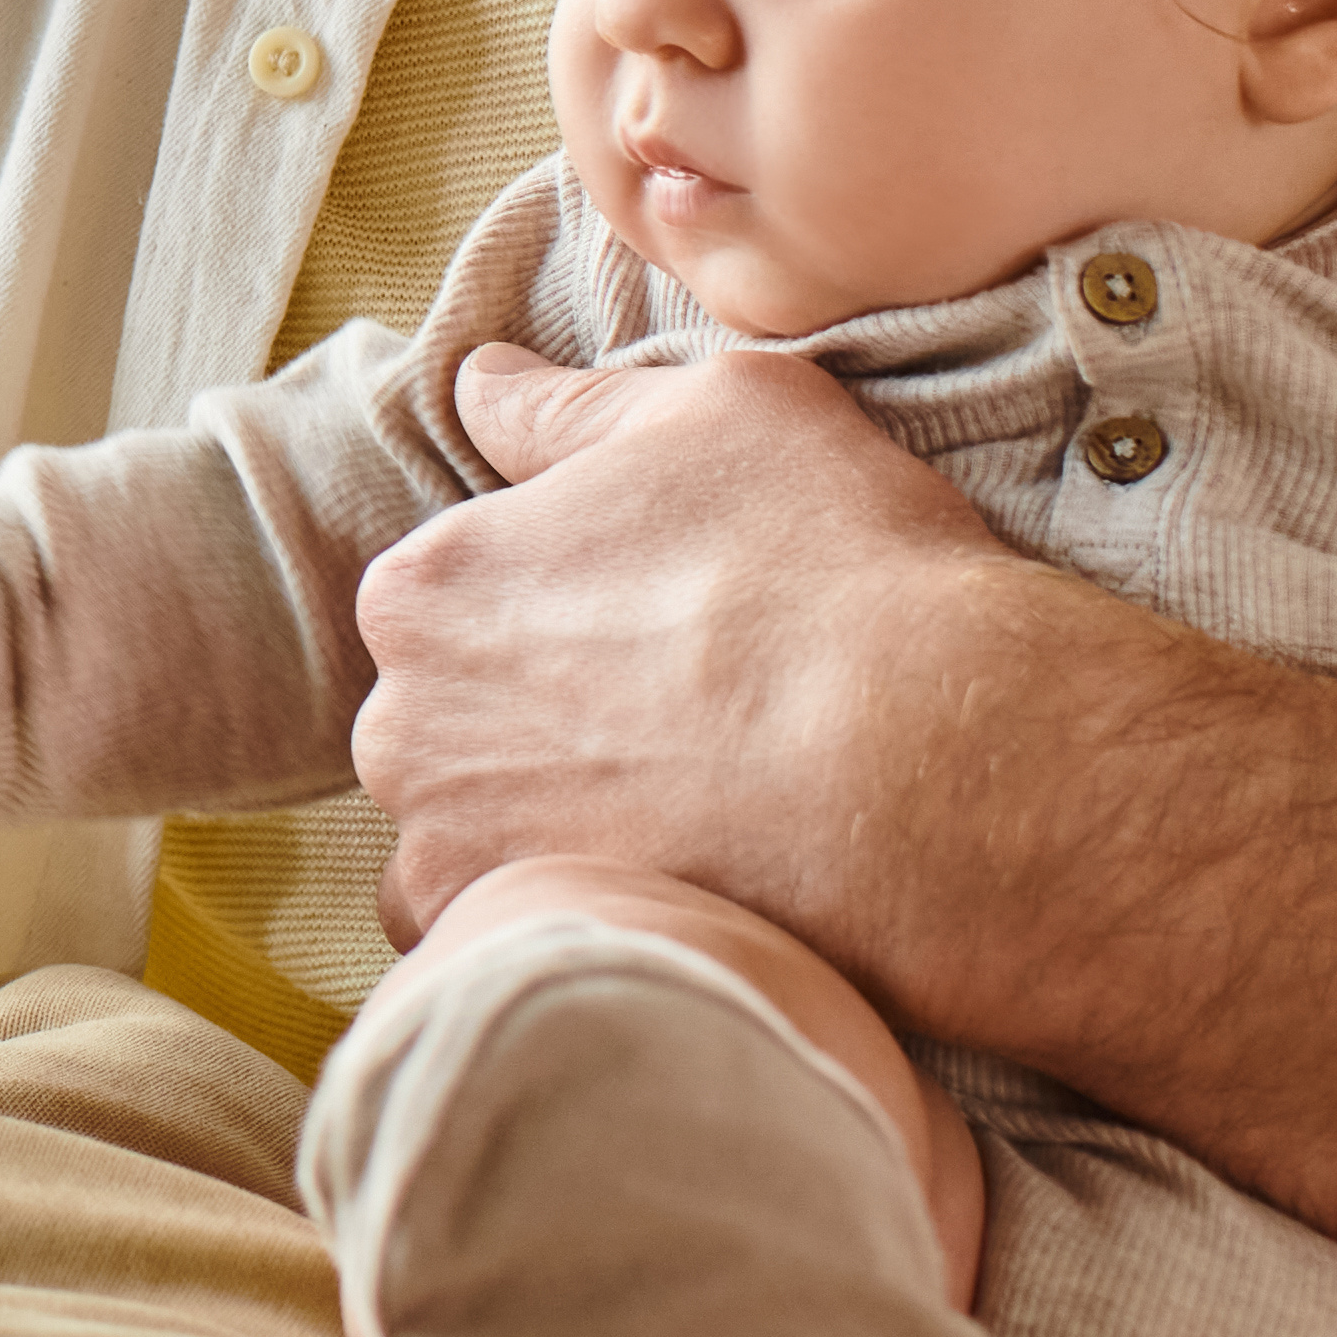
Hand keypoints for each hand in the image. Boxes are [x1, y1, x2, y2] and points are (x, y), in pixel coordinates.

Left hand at [352, 339, 1063, 962]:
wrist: (934, 770)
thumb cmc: (833, 570)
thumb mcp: (716, 413)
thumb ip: (568, 408)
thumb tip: (481, 383)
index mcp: (426, 587)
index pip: (459, 597)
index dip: (565, 611)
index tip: (661, 632)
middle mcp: (401, 724)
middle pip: (455, 721)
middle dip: (544, 723)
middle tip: (683, 725)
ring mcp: (448, 853)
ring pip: (477, 836)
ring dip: (550, 828)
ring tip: (684, 817)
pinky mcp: (521, 952)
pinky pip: (511, 936)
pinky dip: (576, 918)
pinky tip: (672, 889)